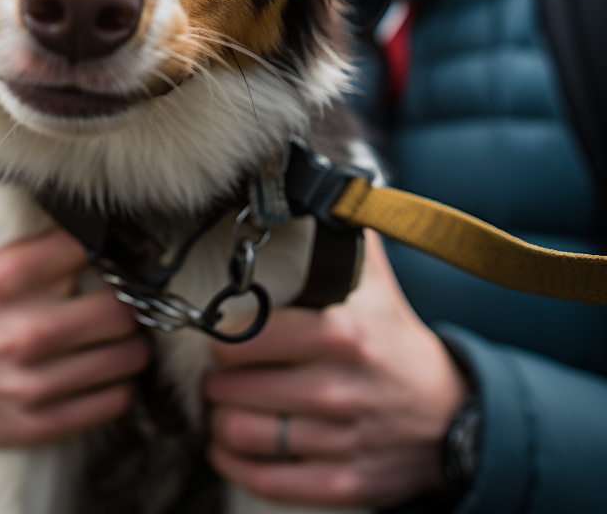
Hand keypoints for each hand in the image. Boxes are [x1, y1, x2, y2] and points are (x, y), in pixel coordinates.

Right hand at [0, 208, 149, 445]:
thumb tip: (32, 174)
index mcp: (3, 277)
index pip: (87, 248)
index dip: (100, 244)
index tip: (101, 248)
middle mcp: (22, 331)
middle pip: (120, 309)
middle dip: (124, 298)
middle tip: (117, 294)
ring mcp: (31, 382)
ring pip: (126, 357)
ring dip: (128, 341)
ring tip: (116, 330)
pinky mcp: (37, 422)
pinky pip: (112, 400)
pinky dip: (116, 382)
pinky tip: (101, 367)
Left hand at [204, 230, 465, 508]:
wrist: (454, 417)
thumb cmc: (399, 343)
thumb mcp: (377, 285)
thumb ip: (347, 236)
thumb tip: (326, 185)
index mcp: (341, 335)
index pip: (252, 338)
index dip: (223, 341)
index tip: (216, 339)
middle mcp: (340, 388)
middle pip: (242, 390)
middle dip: (215, 385)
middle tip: (212, 378)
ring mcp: (344, 439)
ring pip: (251, 435)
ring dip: (220, 424)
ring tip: (217, 411)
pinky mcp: (347, 481)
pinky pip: (275, 481)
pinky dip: (237, 466)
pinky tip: (224, 450)